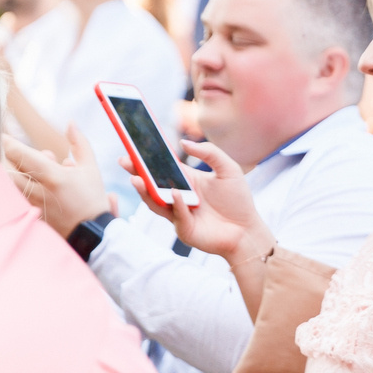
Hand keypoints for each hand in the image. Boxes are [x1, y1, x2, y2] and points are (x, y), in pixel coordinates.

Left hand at [2, 125, 109, 236]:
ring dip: (11, 172)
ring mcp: (30, 204)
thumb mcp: (90, 168)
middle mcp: (38, 190)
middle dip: (6, 157)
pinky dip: (14, 188)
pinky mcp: (28, 214)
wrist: (92, 233)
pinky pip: (12, 197)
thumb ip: (80, 143)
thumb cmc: (92, 198)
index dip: (8, 142)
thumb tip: (70, 122)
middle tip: (11, 150)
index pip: (20, 154)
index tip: (4, 134)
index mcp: (53, 176)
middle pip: (7, 168)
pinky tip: (27, 185)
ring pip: (7, 184)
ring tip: (26, 170)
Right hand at [133, 138, 271, 260]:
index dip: (148, 158)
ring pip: (155, 201)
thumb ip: (209, 153)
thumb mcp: (228, 169)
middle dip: (137, 172)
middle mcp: (178, 196)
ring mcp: (178, 213)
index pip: (162, 167)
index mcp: (186, 180)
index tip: (133, 147)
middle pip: (152, 183)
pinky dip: (175, 204)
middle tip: (124, 161)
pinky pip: (176, 215)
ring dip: (145, 191)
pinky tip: (175, 193)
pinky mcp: (183, 228)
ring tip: (136, 179)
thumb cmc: (238, 201)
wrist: (247, 230)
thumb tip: (183, 142)